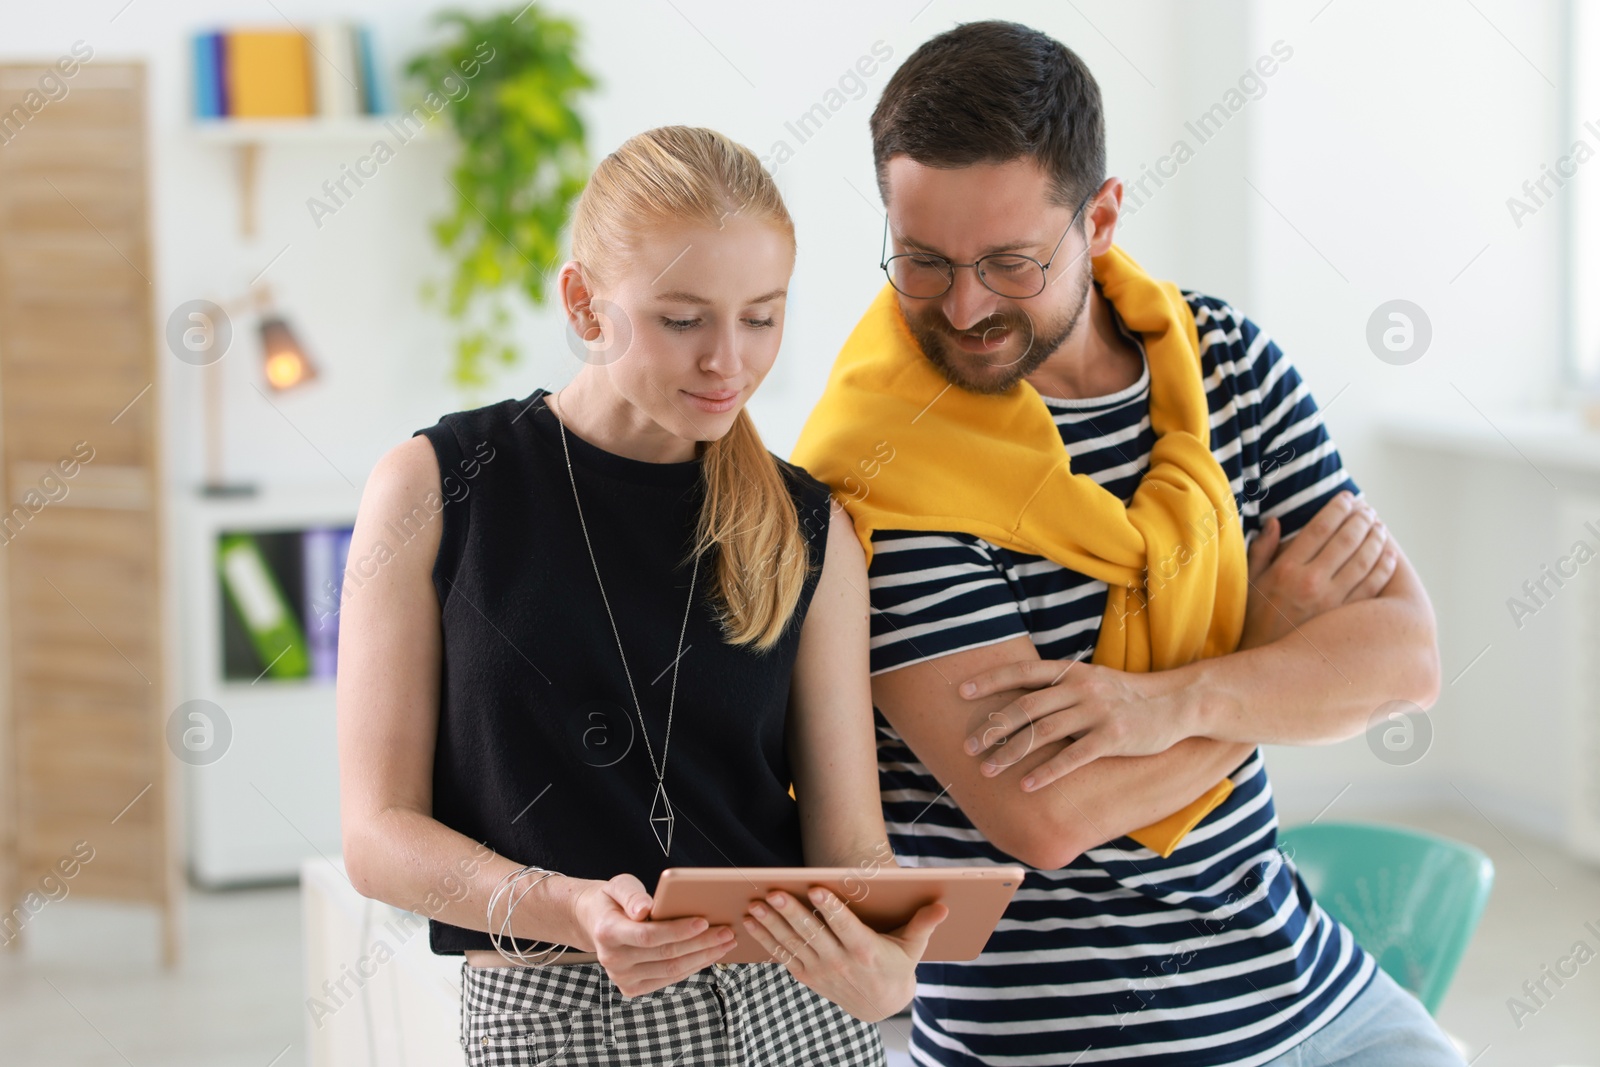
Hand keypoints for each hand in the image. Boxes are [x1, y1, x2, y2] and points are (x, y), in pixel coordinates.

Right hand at [571, 873, 735, 996]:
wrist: (595, 922)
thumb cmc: (613, 900)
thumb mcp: (618, 886)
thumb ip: (631, 895)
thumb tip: (644, 909)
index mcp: (608, 933)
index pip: (649, 936)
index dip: (678, 931)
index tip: (704, 922)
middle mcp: (613, 960)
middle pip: (665, 955)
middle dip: (701, 944)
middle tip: (727, 932)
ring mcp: (622, 978)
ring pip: (671, 970)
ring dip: (703, 957)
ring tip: (725, 943)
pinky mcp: (632, 988)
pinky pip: (669, 979)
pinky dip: (692, 967)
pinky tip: (709, 955)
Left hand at [741, 886, 947, 1022]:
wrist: (881, 1006)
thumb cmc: (897, 966)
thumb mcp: (914, 948)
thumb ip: (924, 925)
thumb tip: (942, 906)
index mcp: (866, 951)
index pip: (846, 927)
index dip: (831, 908)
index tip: (816, 889)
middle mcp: (840, 962)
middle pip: (812, 934)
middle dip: (790, 913)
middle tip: (772, 893)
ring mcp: (821, 971)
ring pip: (792, 944)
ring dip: (771, 925)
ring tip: (754, 905)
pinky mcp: (807, 976)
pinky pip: (783, 956)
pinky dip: (765, 939)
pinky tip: (750, 921)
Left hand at [957, 659, 1193, 790]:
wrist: (1176, 703)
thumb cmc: (1126, 696)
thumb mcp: (1092, 681)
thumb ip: (1059, 688)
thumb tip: (1019, 700)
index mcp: (1072, 672)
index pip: (1023, 672)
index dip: (990, 680)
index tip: (961, 692)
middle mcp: (1080, 688)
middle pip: (1025, 706)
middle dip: (992, 727)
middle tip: (968, 747)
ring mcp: (1097, 712)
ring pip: (1043, 731)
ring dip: (1010, 752)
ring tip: (987, 770)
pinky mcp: (1113, 737)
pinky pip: (1072, 756)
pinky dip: (1046, 771)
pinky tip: (1026, 785)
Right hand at [1241, 491, 1395, 648]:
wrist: (1264, 666)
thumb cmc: (1253, 622)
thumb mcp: (1249, 582)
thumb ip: (1262, 550)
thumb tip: (1275, 522)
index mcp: (1286, 569)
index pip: (1320, 527)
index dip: (1338, 508)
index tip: (1348, 498)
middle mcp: (1311, 582)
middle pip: (1347, 539)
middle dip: (1361, 518)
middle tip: (1368, 510)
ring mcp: (1332, 601)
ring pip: (1365, 560)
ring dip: (1376, 538)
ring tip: (1379, 527)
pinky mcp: (1346, 619)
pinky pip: (1373, 586)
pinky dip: (1384, 567)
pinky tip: (1388, 555)